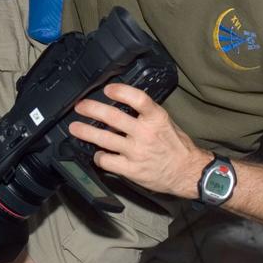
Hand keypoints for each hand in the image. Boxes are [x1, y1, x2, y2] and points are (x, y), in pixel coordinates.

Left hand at [68, 84, 210, 198]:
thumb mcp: (165, 123)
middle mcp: (145, 133)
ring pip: (104, 139)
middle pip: (112, 117)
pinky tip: (99, 154)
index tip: (108, 89)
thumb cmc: (176, 146)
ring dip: (86, 132)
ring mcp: (136, 152)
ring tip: (75, 128)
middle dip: (92, 109)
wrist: (187, 172)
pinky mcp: (131, 169)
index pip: (138, 99)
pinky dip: (99, 156)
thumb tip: (121, 106)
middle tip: (81, 107)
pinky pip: (106, 160)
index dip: (120, 91)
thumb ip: (145, 115)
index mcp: (156, 118)